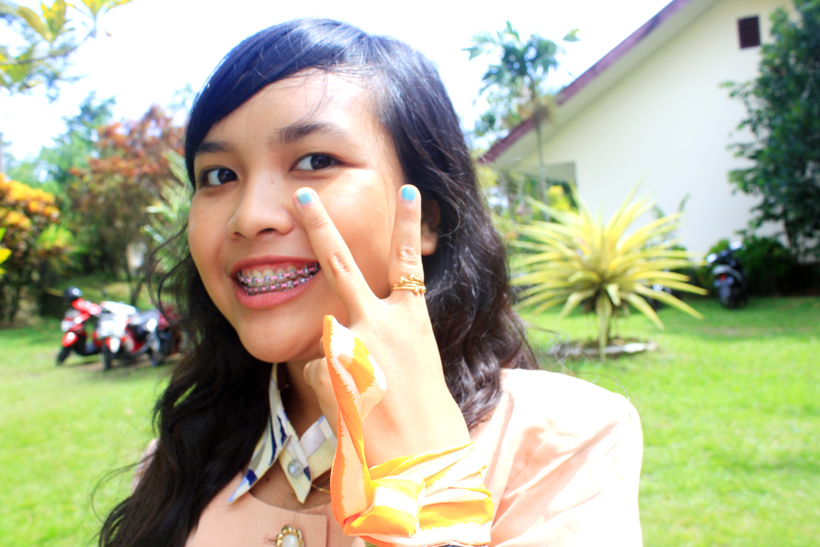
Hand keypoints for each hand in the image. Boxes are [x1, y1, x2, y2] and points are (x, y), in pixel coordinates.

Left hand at [295, 185, 469, 465]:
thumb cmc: (428, 422)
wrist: (421, 464)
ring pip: (327, 342)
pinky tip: (353, 412)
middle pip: (342, 264)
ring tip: (368, 403)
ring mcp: (353, 344)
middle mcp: (381, 324)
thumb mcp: (418, 370)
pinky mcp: (327, 370)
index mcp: (413, 323)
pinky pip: (316, 374)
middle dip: (320, 225)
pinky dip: (329, 390)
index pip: (409, 263)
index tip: (408, 190)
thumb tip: (346, 335)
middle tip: (303, 193)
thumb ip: (387, 342)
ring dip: (339, 368)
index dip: (409, 225)